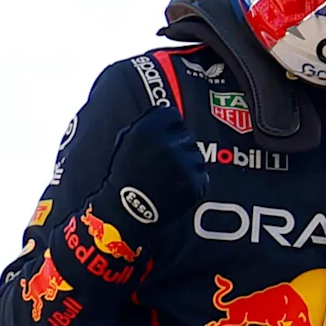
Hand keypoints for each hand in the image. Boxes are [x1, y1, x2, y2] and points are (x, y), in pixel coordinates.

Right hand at [93, 107, 206, 265]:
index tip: (162, 140)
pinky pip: (201, 176)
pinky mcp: (195, 183)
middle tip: (163, 164)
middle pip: (186, 135)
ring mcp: (184, 164)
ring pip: (196, 156)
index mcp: (150, 128)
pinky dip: (192, 182)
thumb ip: (148, 125)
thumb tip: (169, 116)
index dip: (168, 128)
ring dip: (187, 164)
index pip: (172, 116)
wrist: (126, 210)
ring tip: (167, 178)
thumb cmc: (124, 175)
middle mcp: (169, 143)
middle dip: (178, 147)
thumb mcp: (127, 141)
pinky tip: (175, 188)